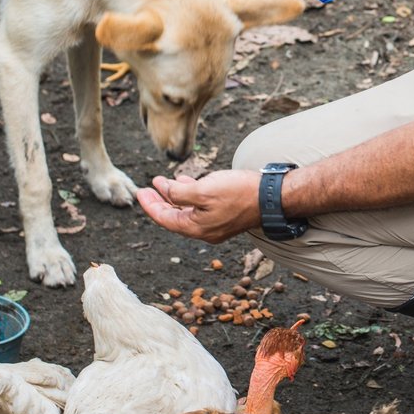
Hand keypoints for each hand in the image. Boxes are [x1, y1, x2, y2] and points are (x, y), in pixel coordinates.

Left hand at [136, 170, 261, 243]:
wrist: (272, 197)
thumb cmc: (240, 193)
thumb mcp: (204, 190)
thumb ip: (180, 193)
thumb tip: (166, 192)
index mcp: (196, 228)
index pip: (165, 218)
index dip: (150, 205)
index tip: (141, 192)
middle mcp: (205, 231)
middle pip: (175, 217)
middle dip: (160, 201)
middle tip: (148, 188)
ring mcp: (216, 225)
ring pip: (188, 211)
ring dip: (175, 196)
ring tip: (164, 182)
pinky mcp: (226, 216)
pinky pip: (201, 208)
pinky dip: (191, 196)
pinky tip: (189, 182)